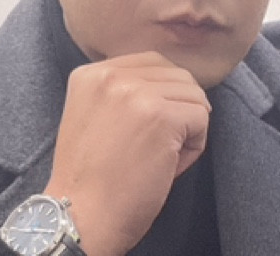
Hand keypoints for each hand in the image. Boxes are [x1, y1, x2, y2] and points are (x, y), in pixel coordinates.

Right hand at [44, 51, 210, 255]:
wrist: (78, 218)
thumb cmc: (91, 178)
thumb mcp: (94, 115)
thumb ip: (123, 90)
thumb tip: (173, 80)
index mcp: (92, 73)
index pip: (153, 62)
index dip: (164, 94)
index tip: (148, 126)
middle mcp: (111, 75)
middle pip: (177, 75)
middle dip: (178, 109)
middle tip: (156, 145)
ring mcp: (136, 93)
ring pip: (194, 94)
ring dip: (188, 127)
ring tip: (161, 155)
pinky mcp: (161, 116)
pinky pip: (202, 117)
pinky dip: (195, 145)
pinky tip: (169, 165)